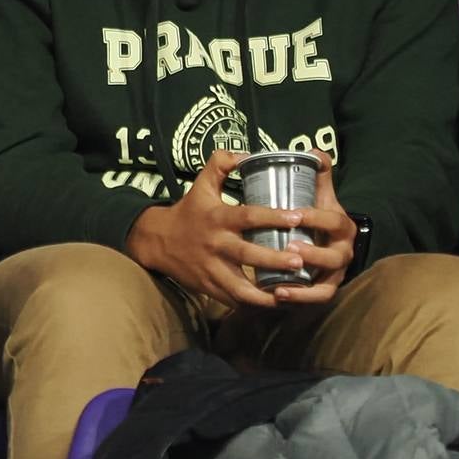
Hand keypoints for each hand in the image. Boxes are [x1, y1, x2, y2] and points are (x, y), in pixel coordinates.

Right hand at [125, 148, 316, 310]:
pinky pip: (233, 300)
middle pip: (247, 255)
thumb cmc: (188, 211)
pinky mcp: (209, 287)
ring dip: (266, 292)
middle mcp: (215, 245)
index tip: (297, 217)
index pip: (248, 216)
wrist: (157, 241)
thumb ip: (221, 163)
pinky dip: (253, 304)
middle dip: (275, 260)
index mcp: (218, 218)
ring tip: (291, 292)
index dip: (273, 216)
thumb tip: (245, 153)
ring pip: (240, 286)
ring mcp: (211, 269)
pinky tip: (275, 303)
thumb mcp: (200, 184)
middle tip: (301, 261)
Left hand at [267, 152, 360, 307]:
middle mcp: (343, 252)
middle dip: (312, 254)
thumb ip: (317, 172)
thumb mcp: (319, 194)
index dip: (315, 217)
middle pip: (333, 257)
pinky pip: (316, 299)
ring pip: (325, 283)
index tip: (293, 214)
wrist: (324, 241)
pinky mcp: (325, 290)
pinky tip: (279, 294)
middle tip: (287, 247)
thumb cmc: (315, 215)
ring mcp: (335, 274)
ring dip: (304, 283)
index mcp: (342, 225)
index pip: (334, 220)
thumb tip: (313, 152)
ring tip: (280, 280)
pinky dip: (300, 299)